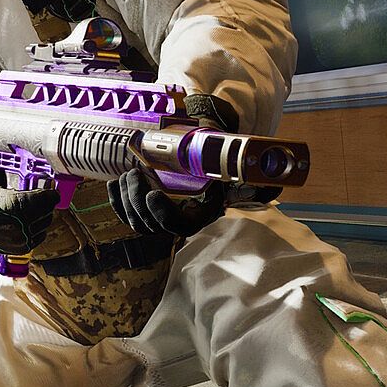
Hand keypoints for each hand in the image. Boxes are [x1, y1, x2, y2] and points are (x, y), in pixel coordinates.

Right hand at [0, 165, 61, 254]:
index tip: (52, 187)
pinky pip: (41, 234)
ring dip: (43, 212)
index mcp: (3, 206)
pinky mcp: (23, 248)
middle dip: (46, 201)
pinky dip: (39, 224)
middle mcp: (13, 226)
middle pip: (45, 211)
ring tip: (34, 205)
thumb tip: (14, 149)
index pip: (37, 201)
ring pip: (45, 222)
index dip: (48, 194)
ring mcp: (19, 240)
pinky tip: (29, 217)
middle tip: (44, 192)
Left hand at [110, 91, 236, 236]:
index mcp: (199, 216)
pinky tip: (113, 184)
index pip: (178, 226)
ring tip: (128, 175)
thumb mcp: (234, 174)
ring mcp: (158, 219)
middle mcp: (178, 222)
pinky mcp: (144, 211)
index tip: (153, 192)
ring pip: (136, 221)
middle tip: (134, 175)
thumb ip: (250, 184)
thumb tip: (274, 191)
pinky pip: (125, 214)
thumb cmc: (218, 167)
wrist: (204, 160)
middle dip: (137, 201)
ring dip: (126, 198)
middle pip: (151, 225)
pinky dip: (116, 199)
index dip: (162, 214)